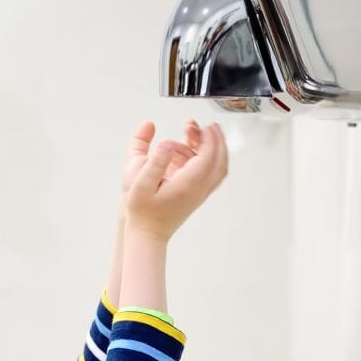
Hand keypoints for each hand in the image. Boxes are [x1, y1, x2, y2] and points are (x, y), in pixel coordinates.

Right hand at [123, 122, 227, 242]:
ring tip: (194, 135)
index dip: (210, 139)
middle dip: (217, 142)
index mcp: (188, 184)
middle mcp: (198, 190)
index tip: (206, 125)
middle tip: (209, 126)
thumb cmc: (142, 211)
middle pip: (219, 162)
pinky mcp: (196, 197)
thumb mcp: (141, 184)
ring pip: (218, 170)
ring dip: (213, 150)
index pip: (208, 157)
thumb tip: (167, 142)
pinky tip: (190, 152)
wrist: (147, 235)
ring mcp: (199, 195)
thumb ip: (155, 161)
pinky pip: (211, 176)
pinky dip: (208, 161)